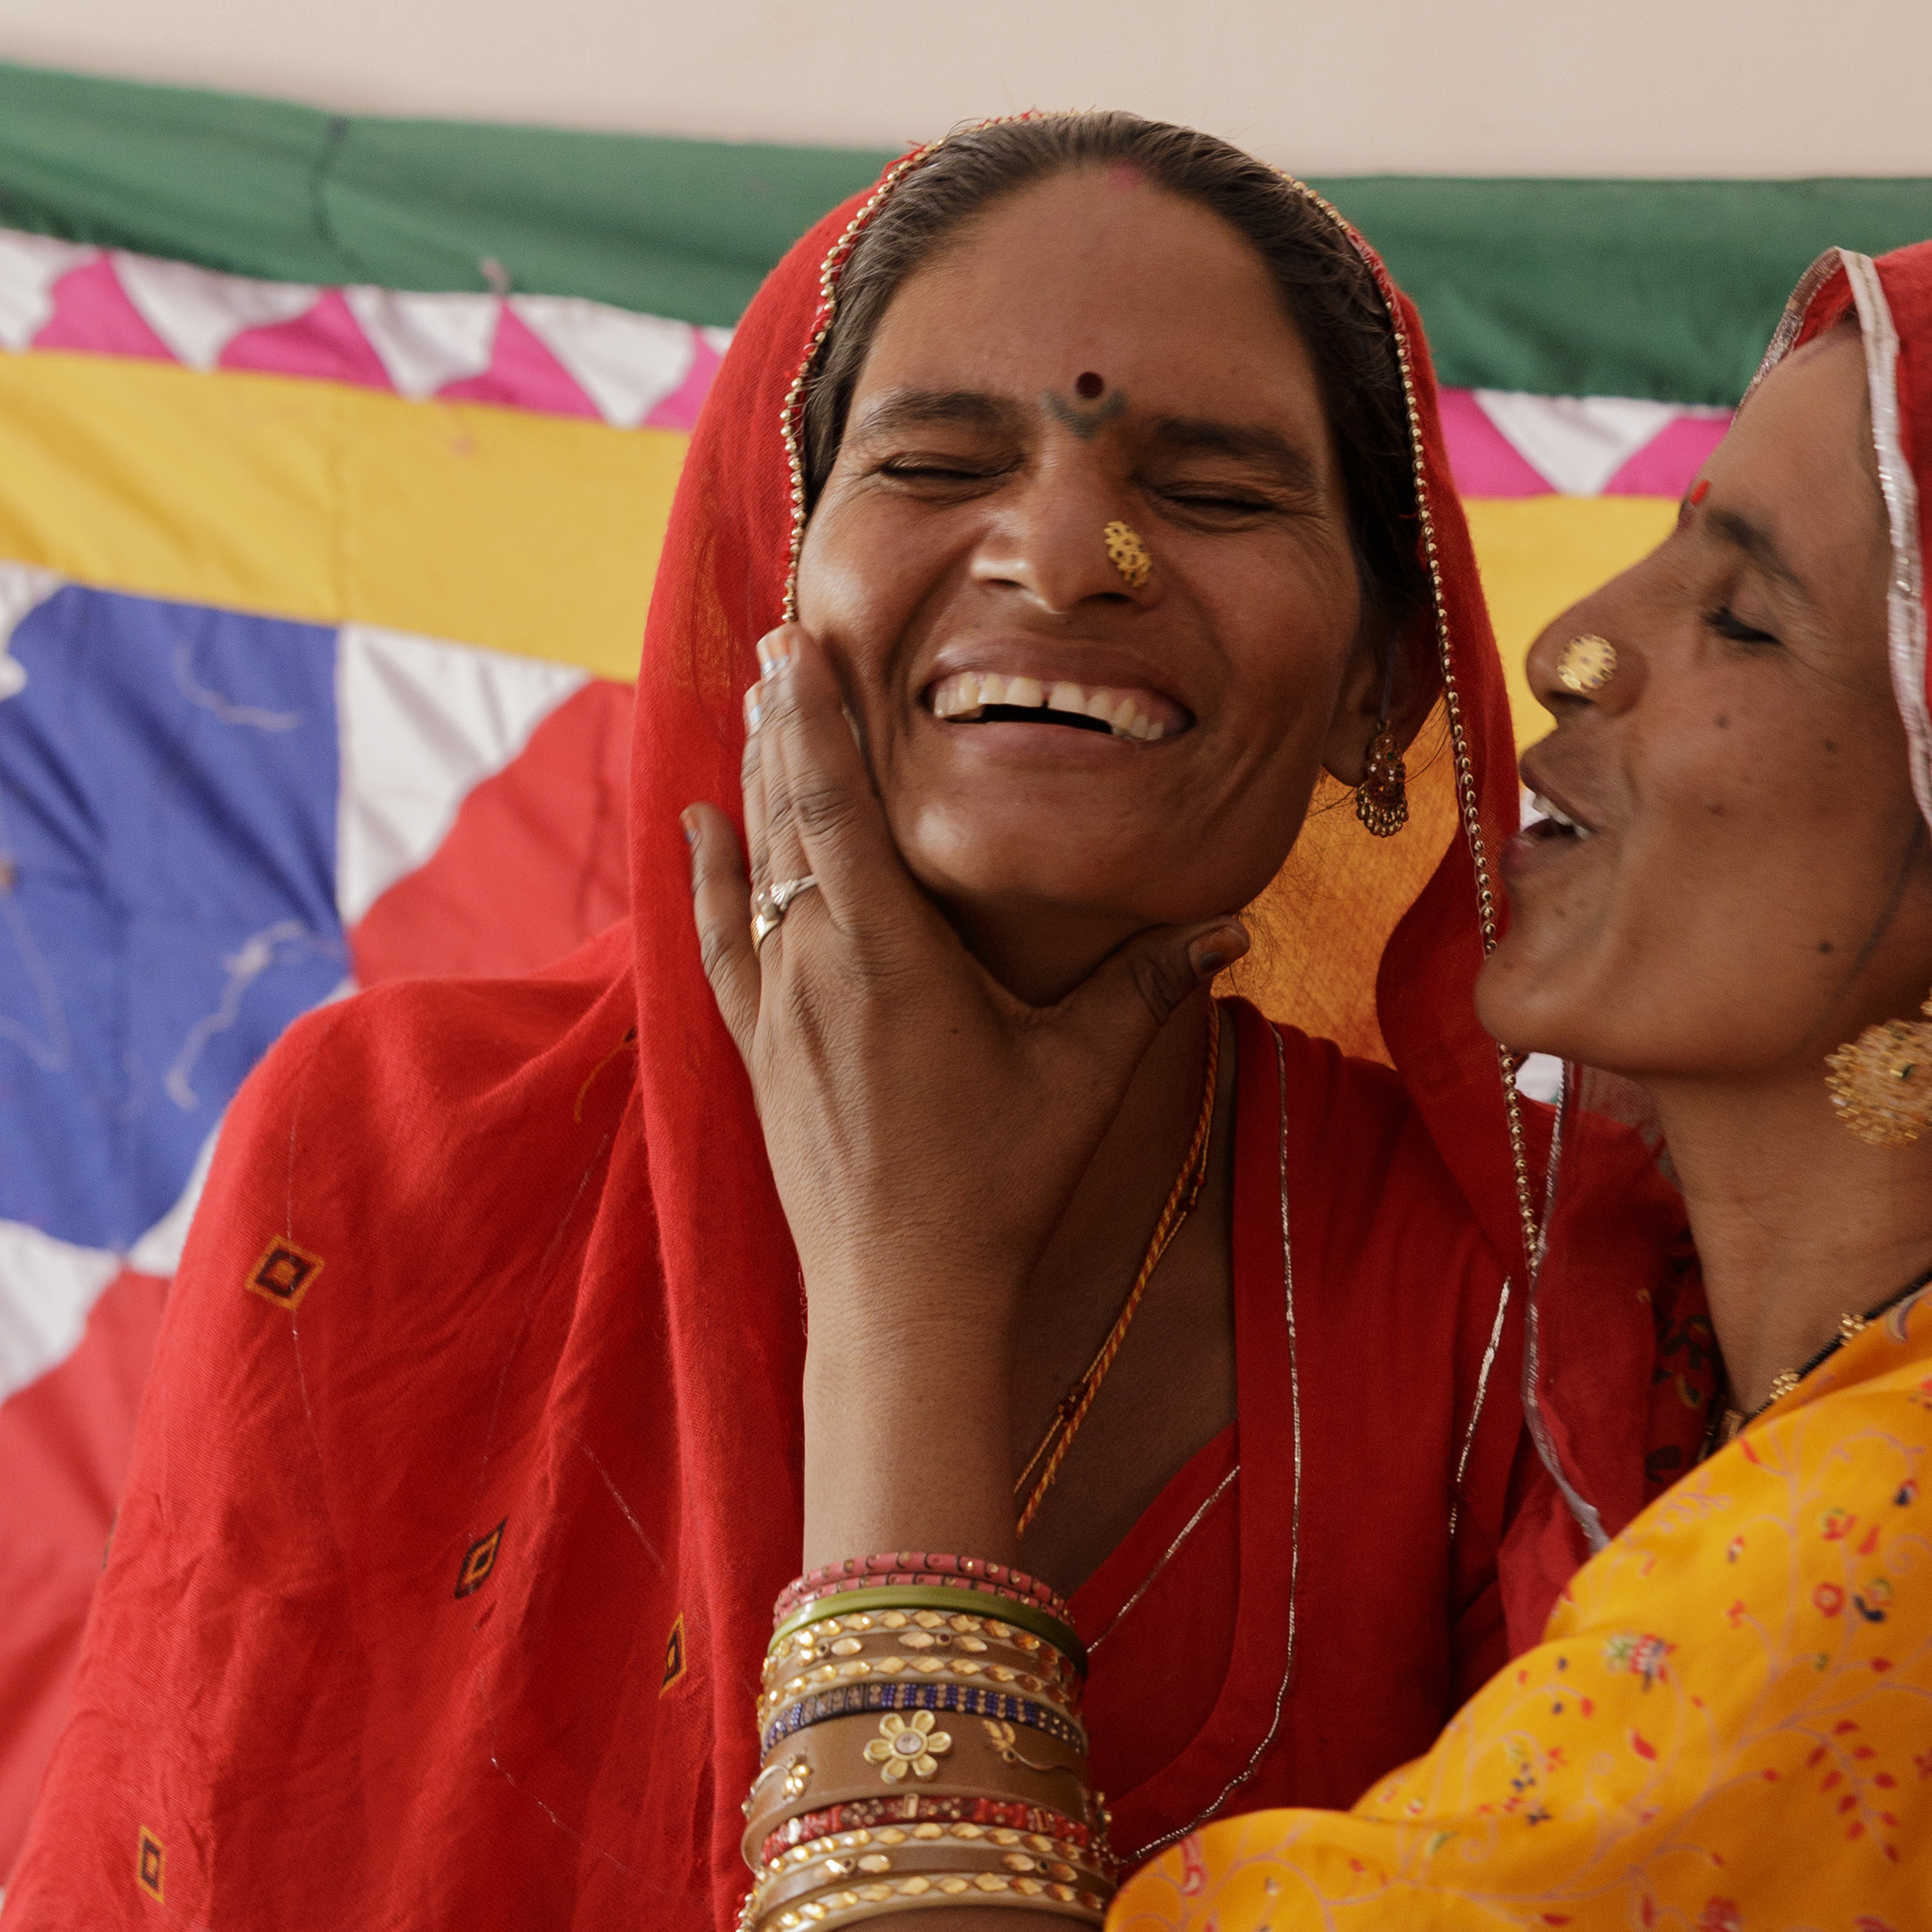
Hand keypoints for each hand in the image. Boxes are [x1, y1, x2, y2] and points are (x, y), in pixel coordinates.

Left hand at [684, 622, 1247, 1377]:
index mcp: (890, 951)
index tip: (801, 641)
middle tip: (775, 637)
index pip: (836, 800)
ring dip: (753, 779)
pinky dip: (707, 875)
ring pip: (753, 866)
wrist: (900, 1295)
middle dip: (781, 721)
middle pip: (785, 813)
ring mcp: (777, 1007)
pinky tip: (696, 823)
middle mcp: (817, 963)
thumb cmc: (999, 1183)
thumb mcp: (1084, 1077)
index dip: (816, 714)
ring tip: (752, 700)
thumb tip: (1234, 927)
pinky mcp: (758, 1051)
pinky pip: (720, 939)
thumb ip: (1148, 988)